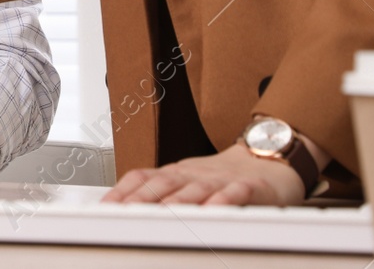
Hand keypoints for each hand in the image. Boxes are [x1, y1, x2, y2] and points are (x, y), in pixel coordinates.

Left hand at [102, 144, 306, 205]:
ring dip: (176, 203)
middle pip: (163, 184)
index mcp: (176, 173)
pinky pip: (235, 194)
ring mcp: (221, 179)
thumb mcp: (188, 183)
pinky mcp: (251, 187)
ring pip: (195, 189)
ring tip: (161, 216)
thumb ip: (161, 196)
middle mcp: (194, 174)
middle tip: (124, 215)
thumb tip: (125, 212)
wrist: (269, 158)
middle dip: (141, 199)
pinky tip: (212, 210)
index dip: (122, 191)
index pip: (142, 178)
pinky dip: (222, 202)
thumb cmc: (224, 176)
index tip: (104, 208)